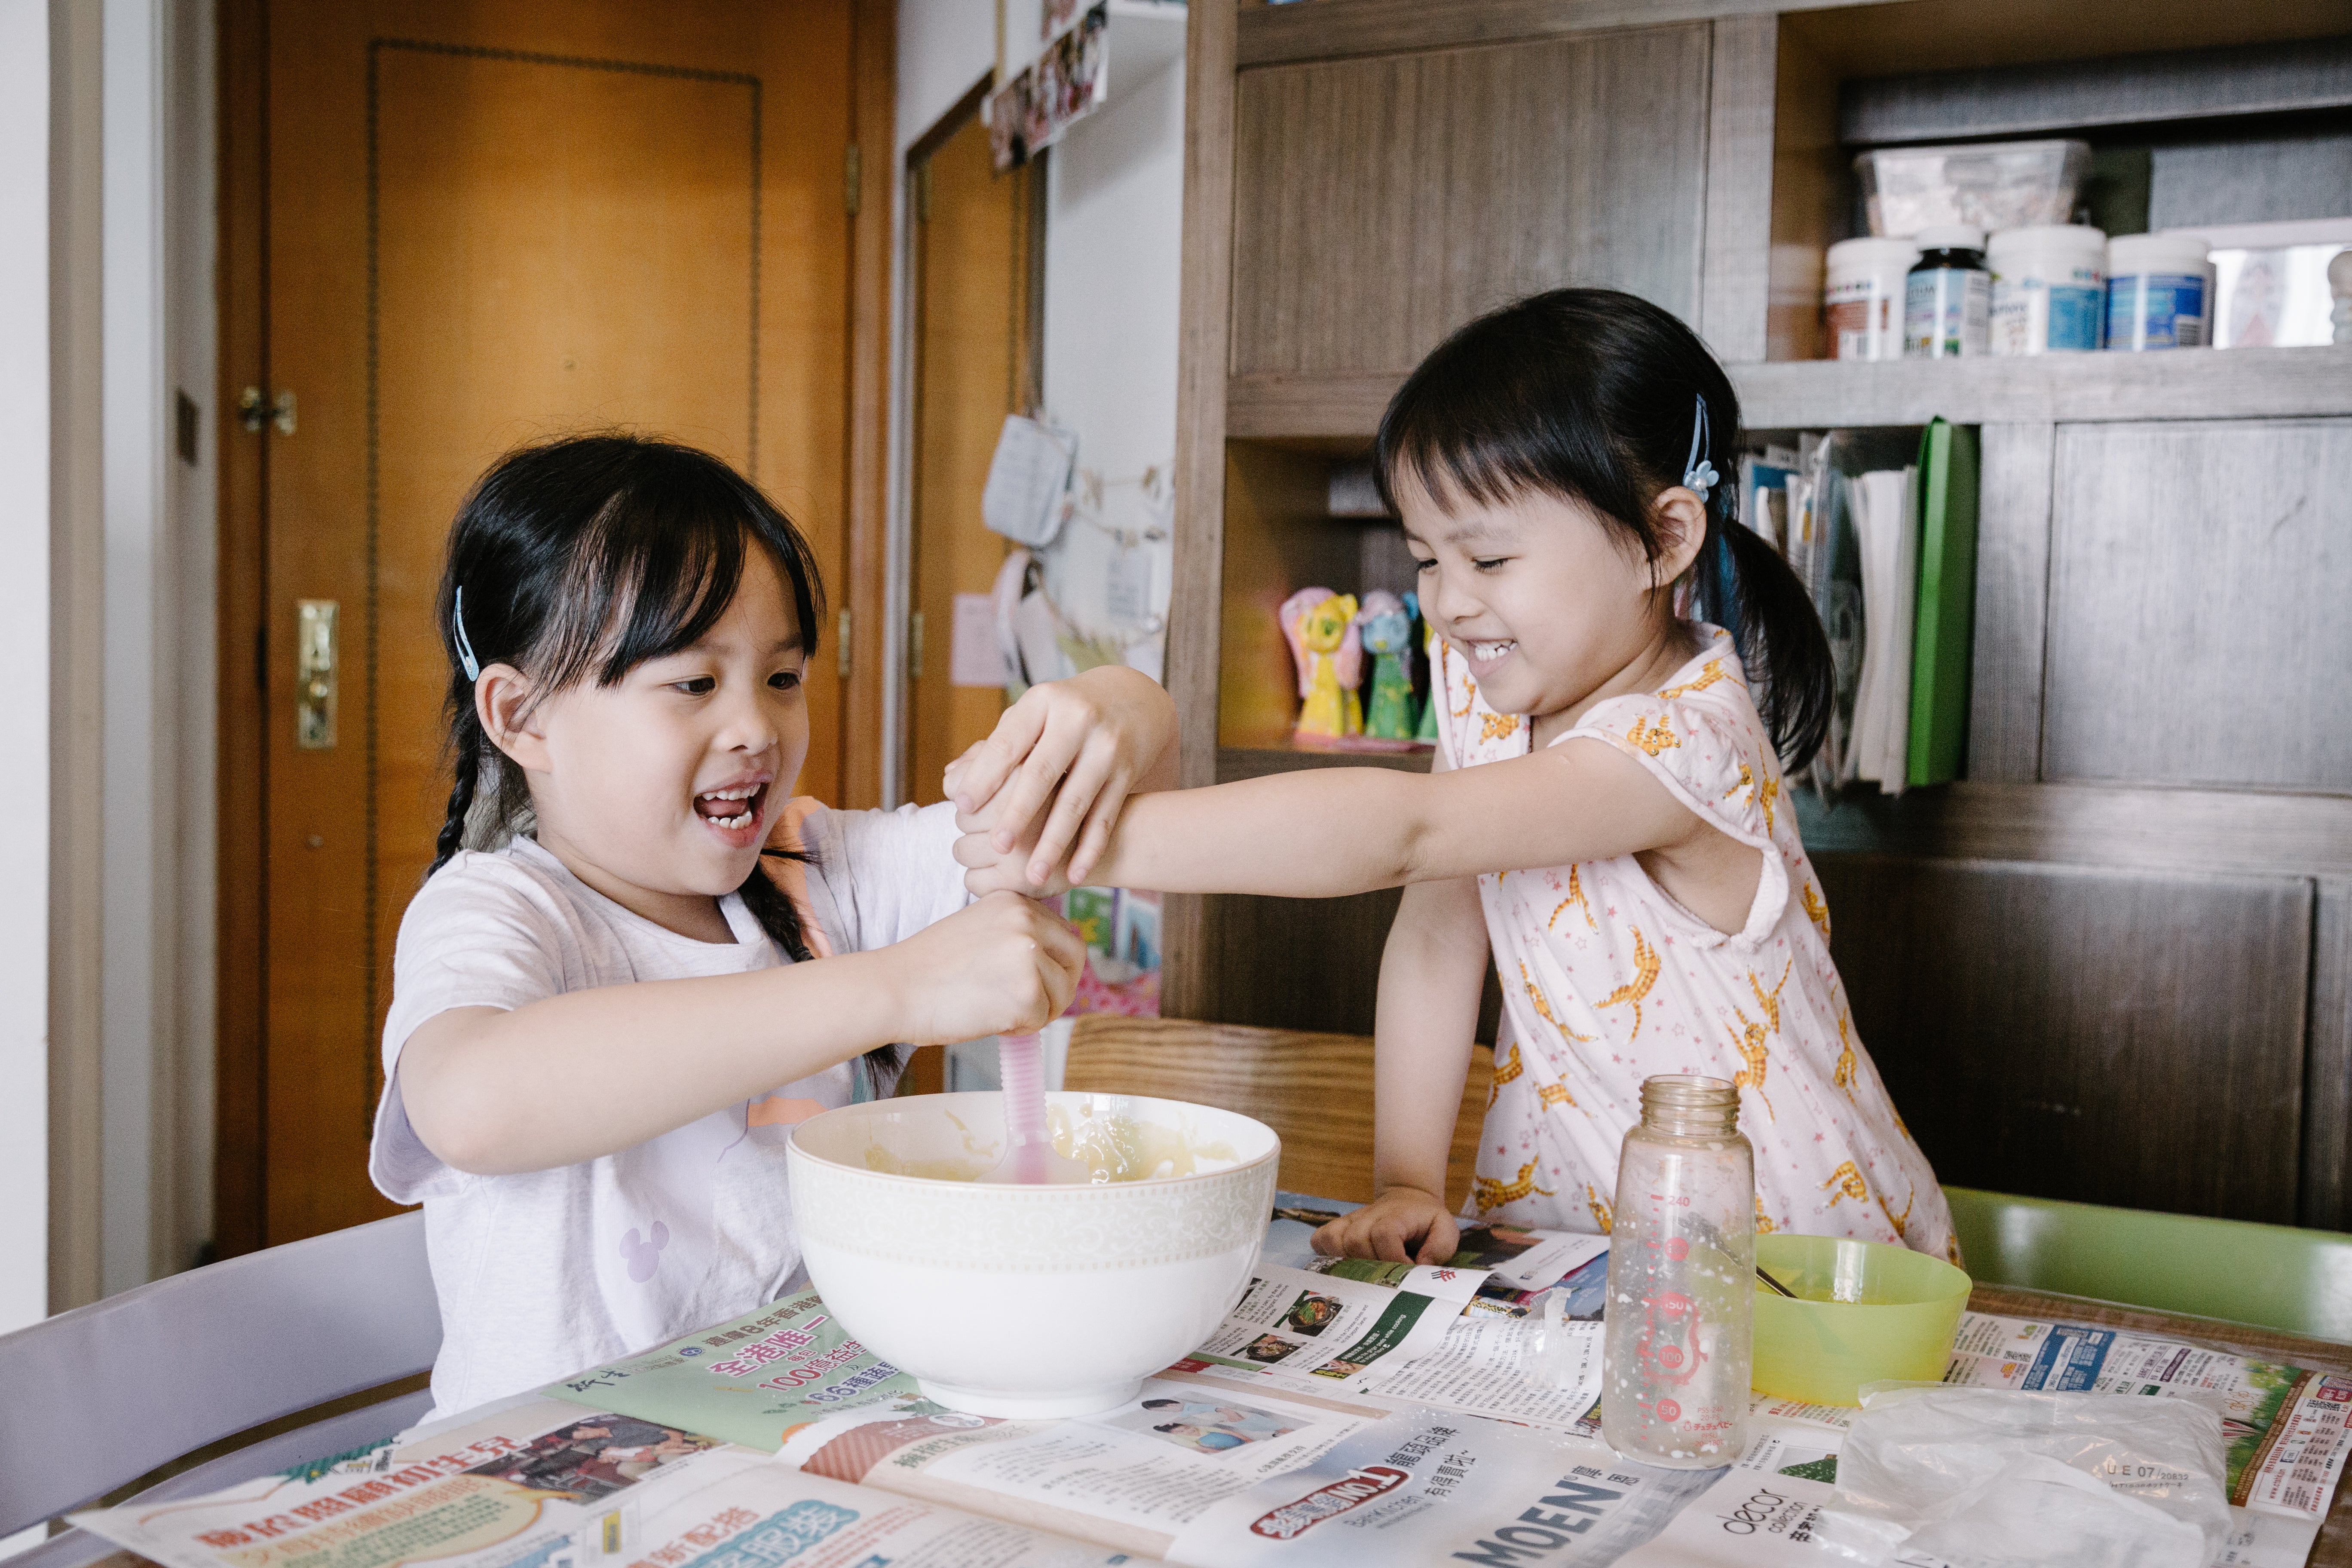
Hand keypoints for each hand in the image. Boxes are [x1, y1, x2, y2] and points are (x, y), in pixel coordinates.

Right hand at [884, 891, 1085, 1044]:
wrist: (894, 989)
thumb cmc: (928, 969)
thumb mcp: (979, 930)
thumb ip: (1016, 936)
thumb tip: (1056, 962)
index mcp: (1014, 901)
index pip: (1063, 933)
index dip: (1053, 963)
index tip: (1031, 980)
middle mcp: (1026, 921)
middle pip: (1074, 958)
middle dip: (1060, 985)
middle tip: (1033, 1004)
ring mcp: (1028, 955)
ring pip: (1062, 992)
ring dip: (1038, 1010)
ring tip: (1000, 1012)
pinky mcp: (1026, 992)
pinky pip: (1042, 1018)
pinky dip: (1021, 1028)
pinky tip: (990, 1021)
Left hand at [945, 666, 1175, 886]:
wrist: (1134, 701)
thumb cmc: (1065, 715)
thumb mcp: (1032, 715)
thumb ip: (994, 747)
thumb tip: (951, 781)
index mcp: (1042, 703)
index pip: (1008, 743)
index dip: (984, 776)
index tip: (961, 806)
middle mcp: (1076, 721)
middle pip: (1041, 773)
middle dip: (1018, 813)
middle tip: (997, 846)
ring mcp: (1106, 747)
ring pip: (1076, 802)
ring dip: (1054, 843)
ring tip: (1034, 875)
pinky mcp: (1127, 771)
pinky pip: (1105, 816)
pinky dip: (1090, 849)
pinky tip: (1075, 876)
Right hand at [1310, 1186, 1460, 1264]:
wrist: (1408, 1200)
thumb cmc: (1425, 1220)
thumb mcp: (1445, 1229)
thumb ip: (1440, 1246)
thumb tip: (1420, 1265)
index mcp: (1395, 1216)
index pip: (1384, 1235)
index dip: (1394, 1258)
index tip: (1407, 1269)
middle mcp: (1368, 1216)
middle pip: (1356, 1242)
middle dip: (1372, 1265)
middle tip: (1387, 1273)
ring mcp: (1350, 1221)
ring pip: (1335, 1241)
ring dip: (1349, 1261)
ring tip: (1366, 1271)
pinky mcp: (1338, 1227)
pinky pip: (1321, 1240)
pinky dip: (1327, 1254)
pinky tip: (1344, 1263)